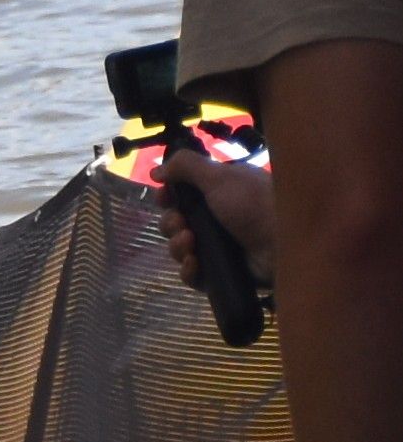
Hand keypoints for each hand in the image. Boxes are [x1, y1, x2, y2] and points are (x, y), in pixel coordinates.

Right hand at [155, 151, 277, 289]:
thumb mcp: (220, 177)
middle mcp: (218, 219)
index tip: (163, 198)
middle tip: (181, 224)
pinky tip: (195, 263)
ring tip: (191, 244)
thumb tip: (156, 170)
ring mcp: (220, 247)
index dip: (168, 198)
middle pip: (176, 223)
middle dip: (170, 224)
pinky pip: (193, 275)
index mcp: (220, 194)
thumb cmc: (254, 204)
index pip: (182, 195)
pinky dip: (189, 270)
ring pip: (181, 249)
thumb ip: (186, 166)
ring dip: (177, 246)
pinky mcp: (222, 273)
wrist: (286, 244)